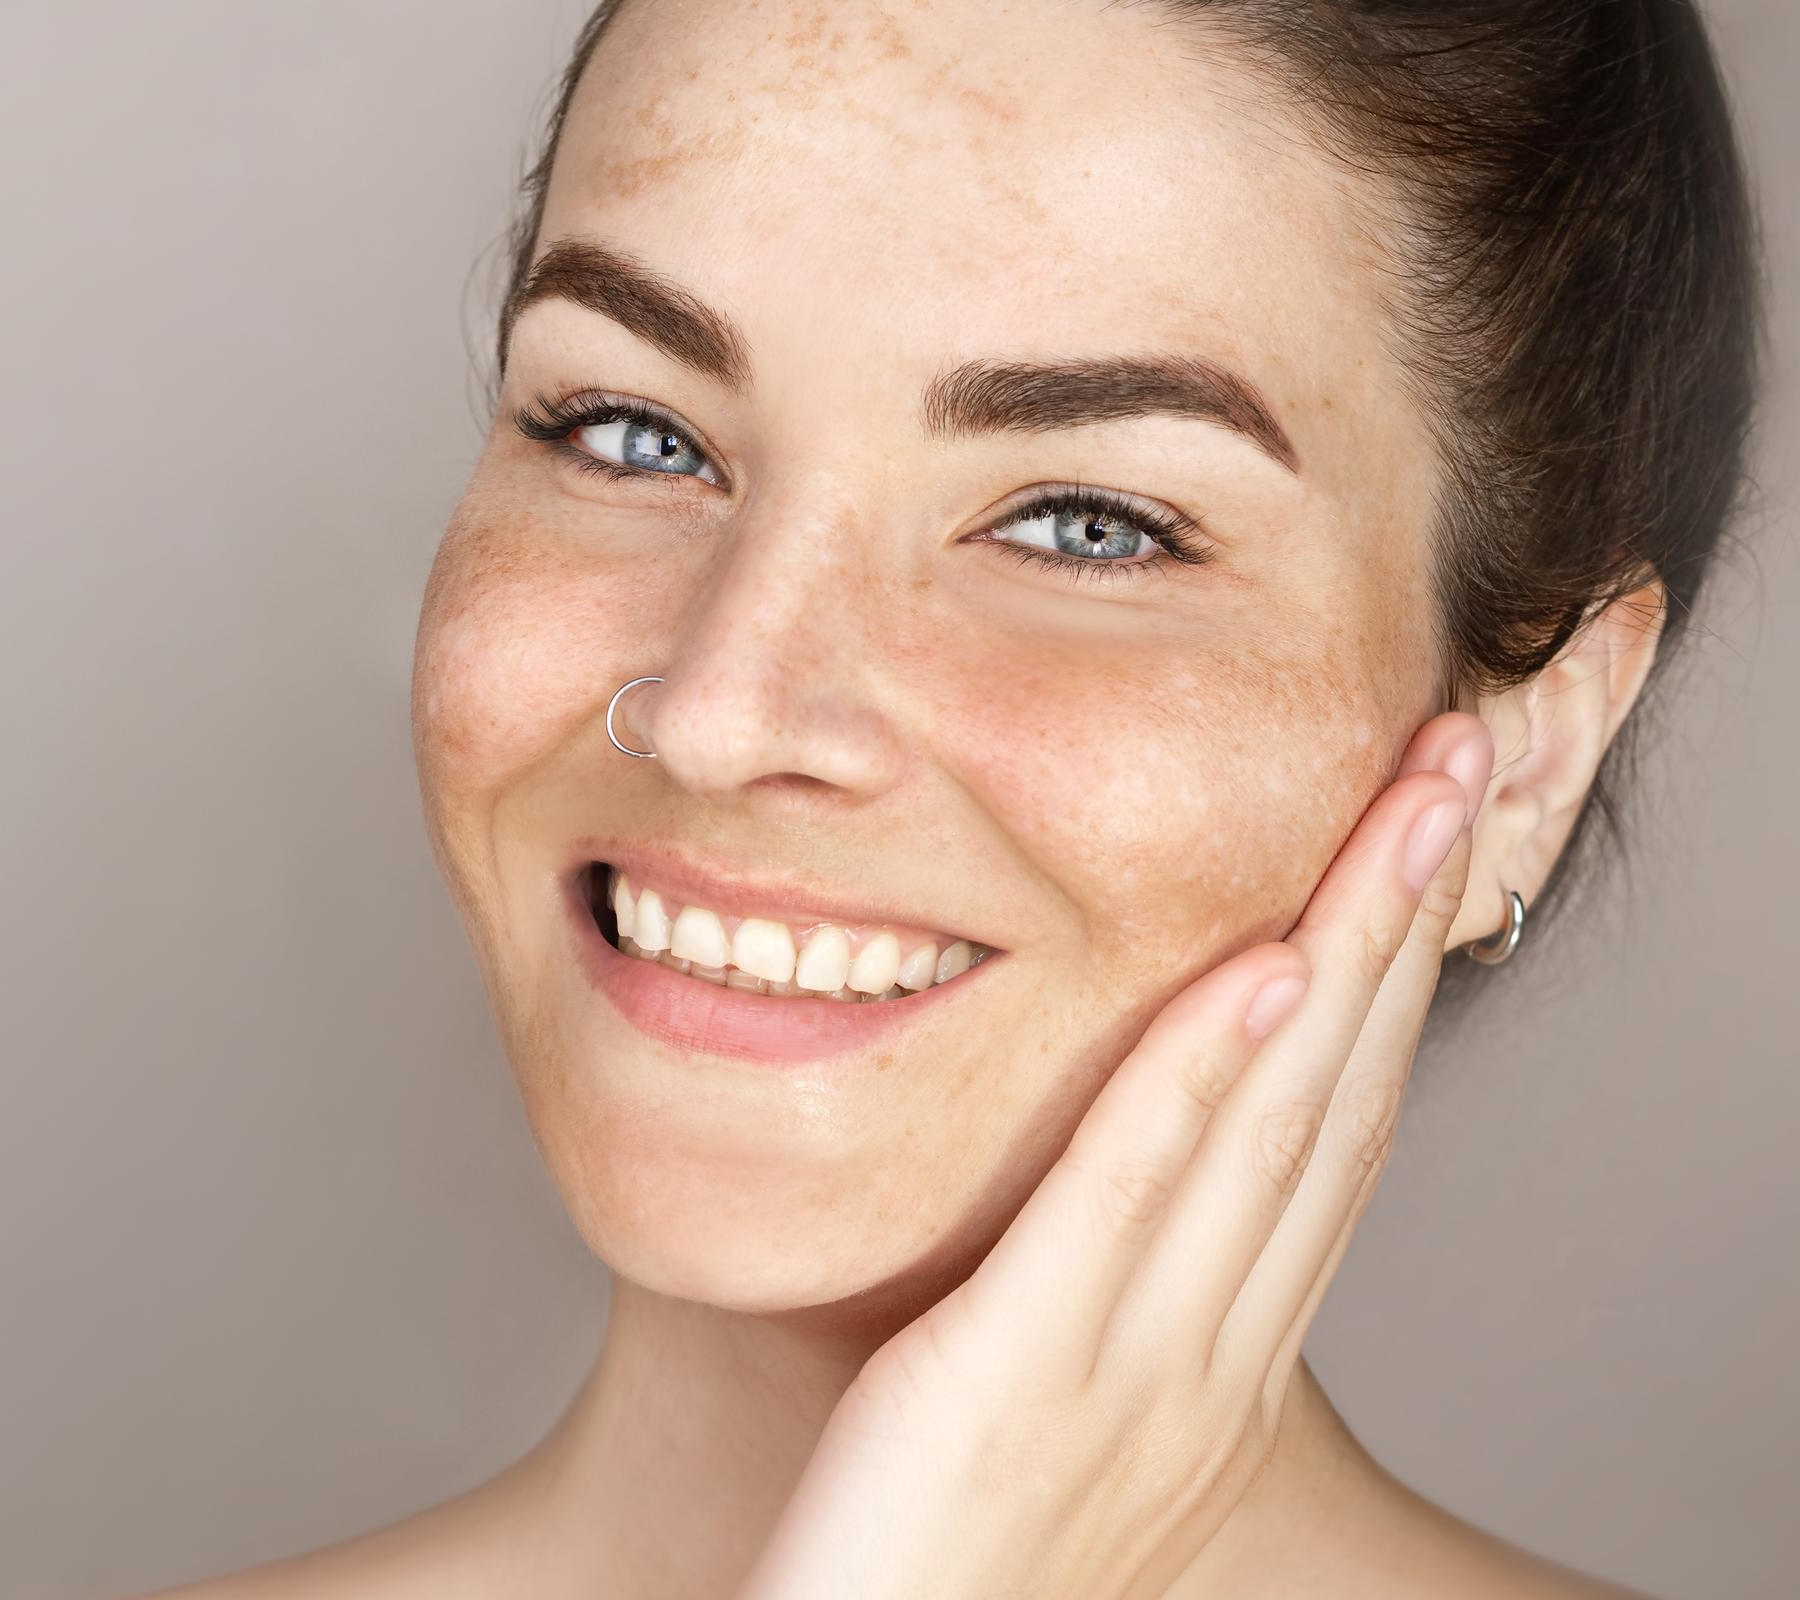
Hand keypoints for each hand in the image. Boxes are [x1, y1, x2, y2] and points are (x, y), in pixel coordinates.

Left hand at [733, 710, 1496, 1599]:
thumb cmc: (929, 1562)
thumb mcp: (1047, 1421)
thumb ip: (1091, 1304)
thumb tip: (1108, 1182)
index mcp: (1218, 1373)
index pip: (1334, 1148)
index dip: (1390, 988)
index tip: (1423, 854)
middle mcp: (1210, 1366)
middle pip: (1339, 1106)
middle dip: (1403, 926)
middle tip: (1455, 767)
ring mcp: (1135, 1373)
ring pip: (1272, 1126)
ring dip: (1343, 948)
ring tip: (1404, 805)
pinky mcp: (1023, 1370)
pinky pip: (1129, 1200)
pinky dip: (1200, 1077)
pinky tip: (1258, 969)